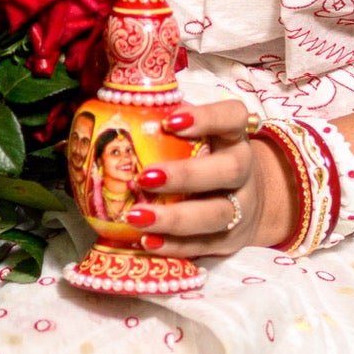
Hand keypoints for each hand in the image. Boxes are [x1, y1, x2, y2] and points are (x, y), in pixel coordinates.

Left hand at [124, 98, 291, 257]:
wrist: (244, 201)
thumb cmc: (202, 159)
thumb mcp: (194, 136)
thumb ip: (162, 120)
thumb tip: (108, 107)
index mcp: (232, 136)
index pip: (232, 117)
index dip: (207, 117)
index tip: (171, 121)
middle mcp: (243, 170)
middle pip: (228, 170)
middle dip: (185, 174)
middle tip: (144, 177)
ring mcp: (241, 208)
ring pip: (216, 214)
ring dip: (174, 218)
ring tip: (136, 216)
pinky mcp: (230, 240)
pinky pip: (204, 246)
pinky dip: (174, 246)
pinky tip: (146, 242)